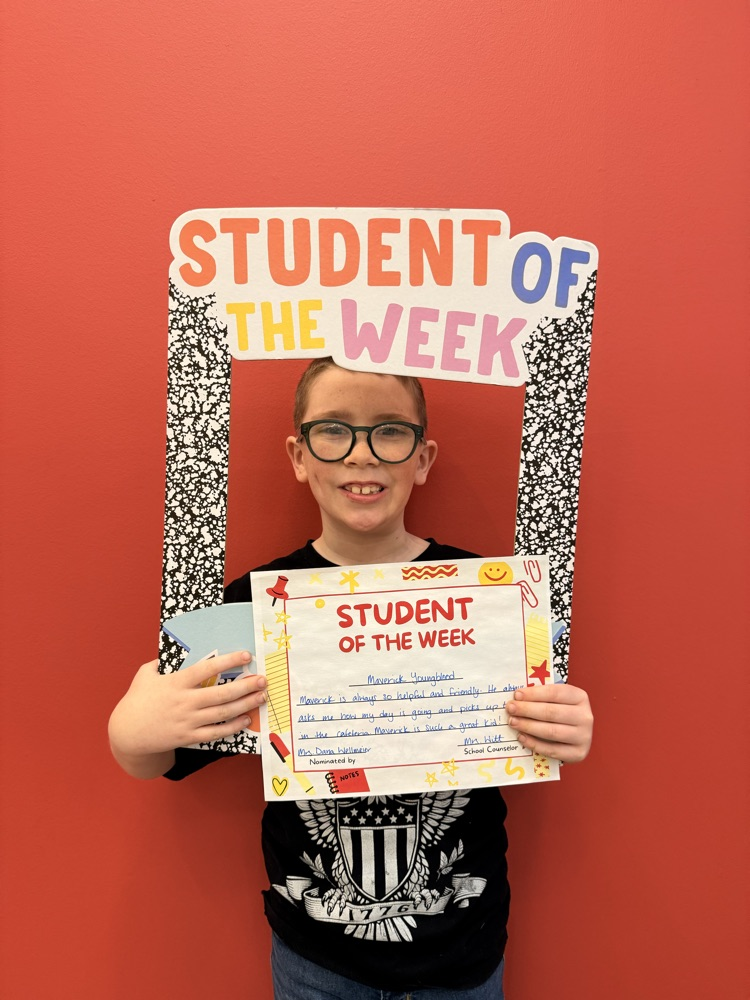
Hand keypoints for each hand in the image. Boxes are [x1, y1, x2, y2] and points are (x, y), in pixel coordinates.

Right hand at [108, 651, 266, 762]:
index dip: (228, 662)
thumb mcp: (146, 675)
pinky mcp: (188, 737)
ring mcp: (187, 721)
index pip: (206, 669)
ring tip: (260, 697)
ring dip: (244, 705)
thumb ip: (161, 662)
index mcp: (175, 683)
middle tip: (262, 680)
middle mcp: (184, 702)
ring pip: (222, 713)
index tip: (246, 656)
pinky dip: (232, 727)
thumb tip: (176, 650)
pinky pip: (215, 733)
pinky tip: (244, 720)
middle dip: (245, 686)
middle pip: (221, 694)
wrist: (128, 733)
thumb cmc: (137, 700)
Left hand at [505, 684, 592, 762]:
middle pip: (551, 712)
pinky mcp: (578, 753)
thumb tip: (517, 698)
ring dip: (528, 726)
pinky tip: (521, 737)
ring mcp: (584, 736)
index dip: (534, 694)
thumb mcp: (556, 700)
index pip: (554, 693)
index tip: (516, 695)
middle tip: (510, 709)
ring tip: (513, 722)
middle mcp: (585, 716)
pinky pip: (553, 750)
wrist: (576, 734)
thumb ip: (541, 697)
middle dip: (527, 710)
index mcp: (580, 697)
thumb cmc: (561, 711)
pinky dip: (535, 744)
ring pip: (551, 731)